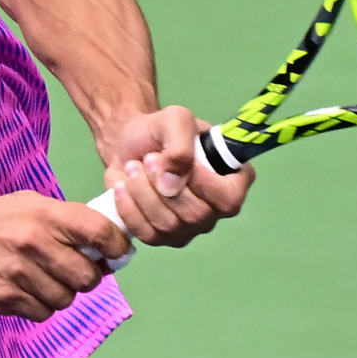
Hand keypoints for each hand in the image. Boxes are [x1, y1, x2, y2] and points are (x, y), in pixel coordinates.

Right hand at [0, 192, 129, 321]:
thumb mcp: (28, 204)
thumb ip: (67, 220)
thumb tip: (107, 244)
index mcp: (45, 214)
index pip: (101, 233)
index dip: (117, 247)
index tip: (117, 253)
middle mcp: (35, 242)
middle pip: (88, 276)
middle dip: (88, 277)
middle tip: (75, 271)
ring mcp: (19, 273)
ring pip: (66, 299)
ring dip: (62, 293)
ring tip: (44, 279)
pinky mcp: (5, 298)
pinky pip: (42, 313)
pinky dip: (40, 306)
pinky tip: (26, 290)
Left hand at [102, 105, 253, 247]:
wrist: (128, 145)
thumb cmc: (159, 131)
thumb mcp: (175, 120)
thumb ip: (181, 146)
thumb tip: (172, 185)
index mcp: (233, 179)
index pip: (229, 199)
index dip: (203, 184)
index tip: (174, 159)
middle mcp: (217, 209)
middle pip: (196, 215)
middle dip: (163, 184)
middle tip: (148, 158)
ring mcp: (191, 227)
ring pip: (169, 225)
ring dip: (144, 193)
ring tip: (133, 167)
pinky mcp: (164, 237)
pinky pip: (148, 235)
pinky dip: (130, 209)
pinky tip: (122, 187)